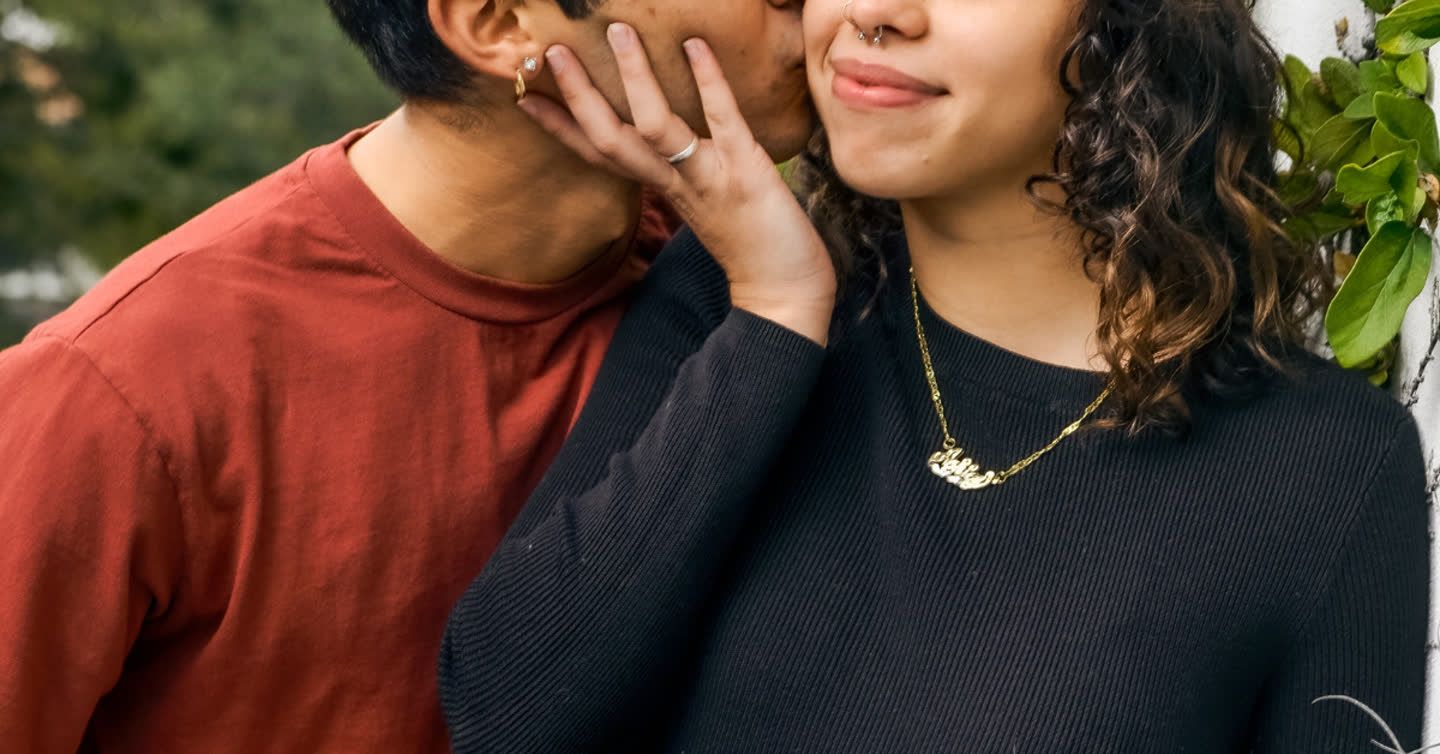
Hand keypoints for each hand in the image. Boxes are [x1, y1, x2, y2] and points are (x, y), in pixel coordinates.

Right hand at [518, 24, 835, 344]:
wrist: (785, 293)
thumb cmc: (750, 248)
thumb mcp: (706, 205)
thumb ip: (686, 173)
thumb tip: (679, 140)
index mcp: (662, 188)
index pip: (599, 155)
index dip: (559, 128)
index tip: (524, 96)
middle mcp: (674, 183)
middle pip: (611, 139)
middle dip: (579, 96)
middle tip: (552, 50)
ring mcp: (707, 177)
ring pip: (654, 127)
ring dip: (634, 78)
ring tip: (619, 31)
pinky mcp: (746, 172)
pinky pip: (721, 121)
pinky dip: (707, 82)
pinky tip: (695, 45)